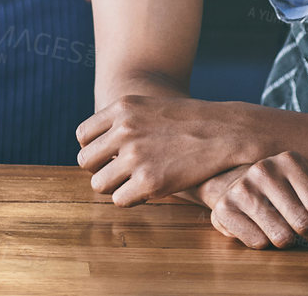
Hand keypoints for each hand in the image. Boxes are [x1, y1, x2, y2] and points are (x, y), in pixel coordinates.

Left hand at [76, 95, 255, 205]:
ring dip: (114, 187)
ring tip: (134, 183)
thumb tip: (97, 148)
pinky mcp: (149, 181)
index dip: (93, 150)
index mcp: (121, 109)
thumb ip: (121, 122)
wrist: (224, 131)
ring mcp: (135, 156)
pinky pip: (120, 200)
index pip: (83, 136)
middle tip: (120, 174)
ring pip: (99, 185)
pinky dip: (131, 199)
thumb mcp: (148, 108)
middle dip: (100, 170)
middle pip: (86, 162)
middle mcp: (124, 130)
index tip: (108, 157)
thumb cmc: (187, 122)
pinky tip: (148, 191)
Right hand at [205, 152, 307, 254]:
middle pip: (302, 223)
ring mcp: (242, 188)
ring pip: (281, 237)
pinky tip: (260, 227)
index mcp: (290, 161)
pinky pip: (258, 244)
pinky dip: (264, 242)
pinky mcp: (224, 208)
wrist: (240, 184)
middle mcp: (264, 169)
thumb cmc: (287, 189)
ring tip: (282, 226)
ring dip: (287, 240)